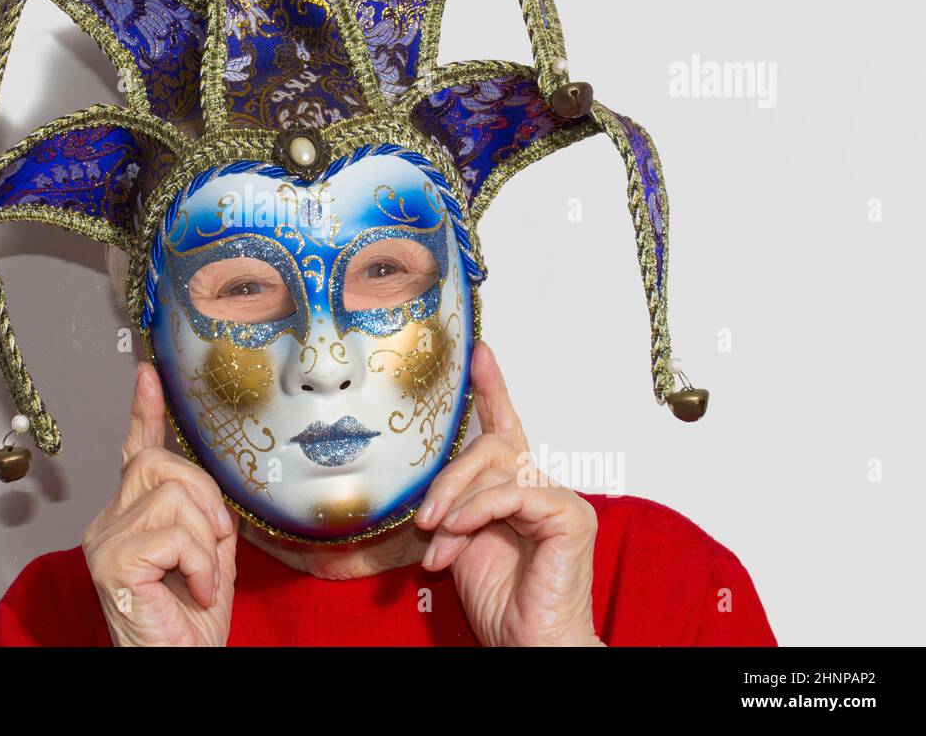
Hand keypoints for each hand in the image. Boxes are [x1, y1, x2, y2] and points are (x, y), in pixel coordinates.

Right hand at [82, 361, 238, 645]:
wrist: (183, 664)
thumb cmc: (192, 622)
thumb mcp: (209, 554)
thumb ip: (204, 514)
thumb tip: (210, 484)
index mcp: (131, 517)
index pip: (135, 453)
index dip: (143, 412)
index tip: (147, 376)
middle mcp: (109, 523)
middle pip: (160, 462)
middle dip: (205, 495)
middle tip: (216, 543)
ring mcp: (105, 541)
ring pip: (173, 494)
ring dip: (206, 538)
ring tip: (202, 577)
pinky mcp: (112, 562)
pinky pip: (175, 533)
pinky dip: (201, 563)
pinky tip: (195, 591)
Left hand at [414, 342, 603, 646]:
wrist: (529, 643)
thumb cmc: (501, 601)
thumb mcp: (461, 542)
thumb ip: (453, 506)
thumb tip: (428, 493)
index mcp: (517, 488)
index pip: (505, 428)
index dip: (492, 389)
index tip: (480, 351)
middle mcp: (542, 486)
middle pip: (490, 447)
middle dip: (448, 478)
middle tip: (424, 520)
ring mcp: (560, 500)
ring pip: (497, 467)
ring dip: (456, 501)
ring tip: (438, 538)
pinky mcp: (570, 516)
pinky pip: (514, 493)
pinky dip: (478, 511)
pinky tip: (458, 534)